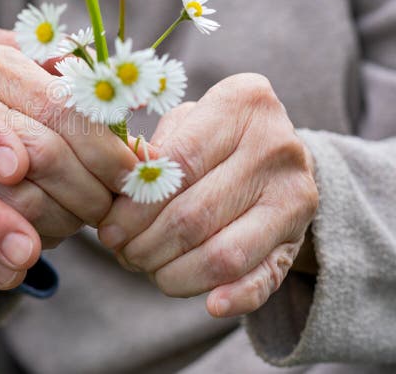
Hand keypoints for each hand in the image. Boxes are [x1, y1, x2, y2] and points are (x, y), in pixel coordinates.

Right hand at [0, 46, 137, 246]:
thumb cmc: (24, 111)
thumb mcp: (49, 81)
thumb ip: (87, 83)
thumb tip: (139, 101)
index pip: (62, 108)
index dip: (105, 148)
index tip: (132, 173)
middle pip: (45, 154)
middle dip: (92, 189)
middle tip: (113, 204)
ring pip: (25, 201)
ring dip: (69, 219)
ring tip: (84, 215)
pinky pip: (0, 234)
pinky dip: (38, 240)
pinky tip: (51, 228)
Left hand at [98, 74, 317, 316]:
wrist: (274, 152)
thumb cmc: (210, 136)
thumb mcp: (182, 123)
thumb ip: (151, 152)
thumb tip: (117, 193)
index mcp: (243, 104)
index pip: (178, 166)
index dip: (135, 207)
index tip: (108, 228)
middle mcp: (277, 145)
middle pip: (195, 215)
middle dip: (146, 245)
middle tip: (122, 253)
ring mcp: (296, 194)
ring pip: (223, 254)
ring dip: (173, 273)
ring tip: (147, 268)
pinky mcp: (299, 235)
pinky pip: (266, 277)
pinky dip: (236, 297)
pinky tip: (210, 304)